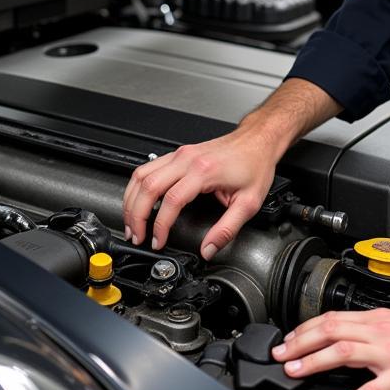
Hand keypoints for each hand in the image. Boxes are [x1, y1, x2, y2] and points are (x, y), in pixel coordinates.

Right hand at [122, 126, 277, 257]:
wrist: (257, 140)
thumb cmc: (254, 164)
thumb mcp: (249, 202)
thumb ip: (227, 229)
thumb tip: (209, 249)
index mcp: (204, 171)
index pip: (171, 201)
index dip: (160, 225)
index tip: (157, 241)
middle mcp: (188, 159)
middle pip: (148, 186)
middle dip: (136, 215)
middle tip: (136, 236)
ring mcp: (181, 154)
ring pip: (142, 174)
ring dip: (132, 200)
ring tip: (132, 222)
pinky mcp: (179, 153)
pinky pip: (148, 167)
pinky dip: (138, 186)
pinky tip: (137, 200)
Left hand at [270, 304, 389, 389]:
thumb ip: (375, 329)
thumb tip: (353, 338)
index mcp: (377, 318)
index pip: (332, 318)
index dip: (305, 328)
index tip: (288, 339)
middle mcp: (379, 331)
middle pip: (330, 331)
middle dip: (299, 343)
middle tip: (279, 355)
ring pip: (343, 352)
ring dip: (314, 362)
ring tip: (295, 372)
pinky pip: (374, 387)